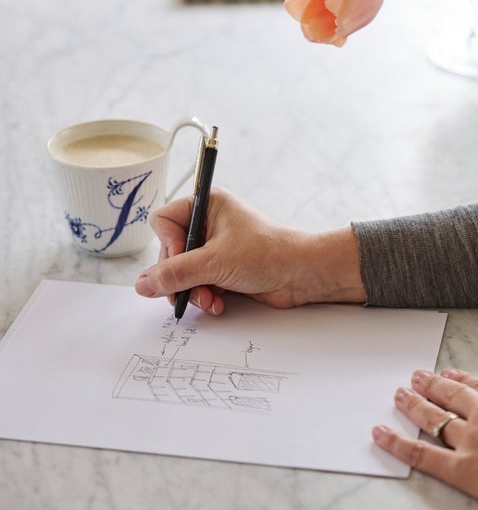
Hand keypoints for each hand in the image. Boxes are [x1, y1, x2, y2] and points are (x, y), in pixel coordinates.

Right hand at [133, 187, 364, 314]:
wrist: (304, 274)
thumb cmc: (268, 254)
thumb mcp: (214, 262)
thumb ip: (174, 274)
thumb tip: (141, 284)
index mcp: (208, 205)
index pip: (163, 221)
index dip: (167, 245)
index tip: (182, 262)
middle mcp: (210, 223)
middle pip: (170, 253)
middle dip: (180, 277)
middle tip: (190, 292)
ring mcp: (217, 247)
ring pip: (183, 272)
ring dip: (193, 291)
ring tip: (210, 300)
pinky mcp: (225, 268)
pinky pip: (199, 283)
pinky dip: (205, 296)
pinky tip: (218, 304)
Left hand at [373, 367, 477, 509]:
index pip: (476, 384)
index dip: (459, 378)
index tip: (447, 373)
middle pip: (450, 395)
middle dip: (430, 385)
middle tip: (416, 378)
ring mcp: (471, 440)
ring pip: (433, 418)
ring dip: (413, 405)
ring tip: (399, 396)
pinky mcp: (461, 469)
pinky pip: (421, 454)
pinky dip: (397, 443)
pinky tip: (381, 434)